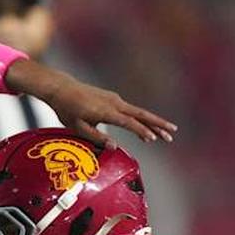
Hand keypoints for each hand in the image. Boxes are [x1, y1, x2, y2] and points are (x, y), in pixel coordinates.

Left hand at [42, 78, 176, 148]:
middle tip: (172, 134)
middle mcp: (113, 103)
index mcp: (105, 111)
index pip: (128, 122)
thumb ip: (96, 137)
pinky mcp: (113, 99)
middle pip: (141, 114)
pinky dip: (142, 119)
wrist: (62, 88)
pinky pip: (131, 111)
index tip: (153, 139)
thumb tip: (114, 147)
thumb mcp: (78, 127)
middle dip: (158, 124)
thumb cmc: (67, 109)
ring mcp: (114, 99)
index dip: (141, 131)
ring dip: (153, 123)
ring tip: (165, 135)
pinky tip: (147, 129)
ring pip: (138, 112)